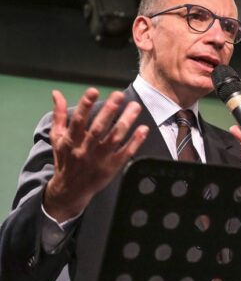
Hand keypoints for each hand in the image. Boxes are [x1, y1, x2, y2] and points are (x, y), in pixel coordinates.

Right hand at [43, 88, 148, 222]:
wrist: (70, 190)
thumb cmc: (65, 159)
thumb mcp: (57, 138)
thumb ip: (59, 115)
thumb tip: (57, 94)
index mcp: (70, 141)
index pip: (78, 121)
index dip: (85, 105)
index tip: (93, 90)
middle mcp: (85, 149)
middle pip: (98, 129)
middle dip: (108, 111)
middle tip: (119, 95)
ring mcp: (99, 159)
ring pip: (114, 139)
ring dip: (126, 122)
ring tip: (135, 107)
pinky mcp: (112, 168)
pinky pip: (126, 153)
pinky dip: (135, 141)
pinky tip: (143, 129)